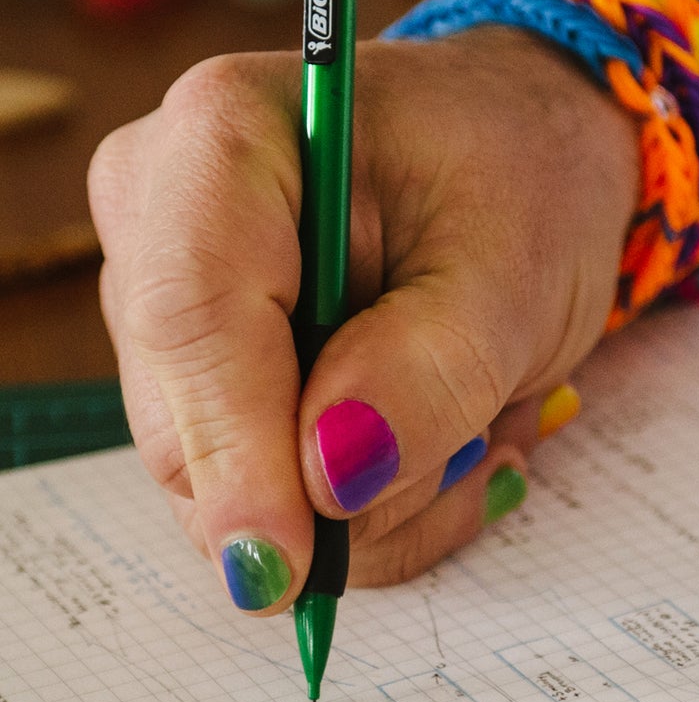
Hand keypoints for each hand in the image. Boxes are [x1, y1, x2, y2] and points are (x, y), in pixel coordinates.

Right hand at [88, 25, 635, 608]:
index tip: (289, 562)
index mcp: (227, 139)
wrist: (530, 158)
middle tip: (487, 439)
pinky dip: (384, 503)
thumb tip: (331, 476)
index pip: (194, 317)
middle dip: (348, 485)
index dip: (236, 455)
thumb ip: (431, 372)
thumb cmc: (526, 180)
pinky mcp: (212, 384)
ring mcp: (175, 309)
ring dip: (390, 497)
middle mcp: (164, 218)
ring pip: (233, 488)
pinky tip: (456, 435)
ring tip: (488, 417)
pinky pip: (272, 502)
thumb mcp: (519, 274)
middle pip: (191, 427)